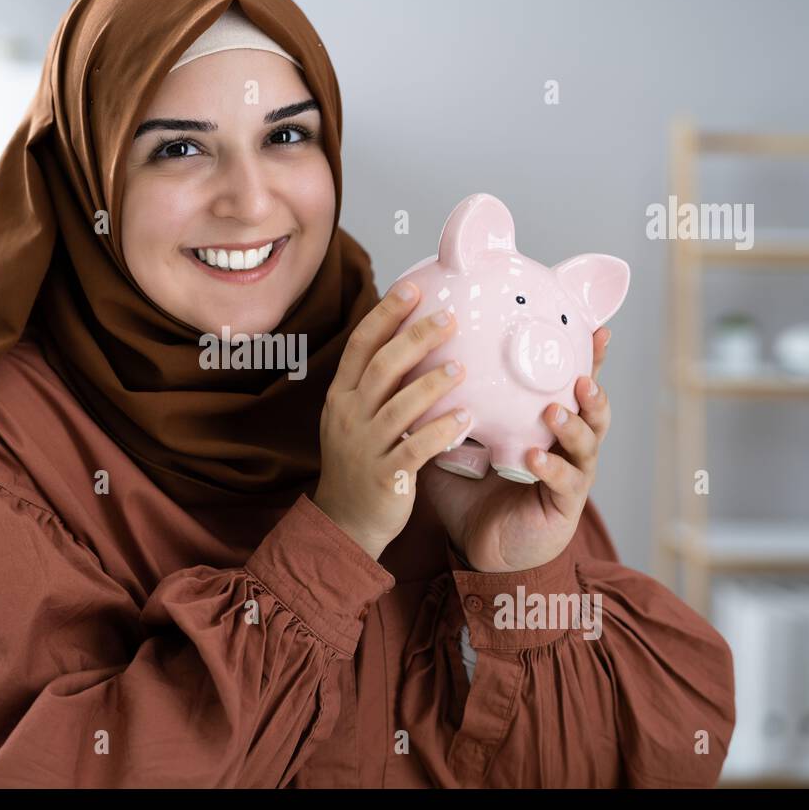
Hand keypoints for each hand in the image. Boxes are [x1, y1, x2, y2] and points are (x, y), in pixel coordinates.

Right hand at [312, 280, 470, 559]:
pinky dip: (441, 431)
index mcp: (341, 396)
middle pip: (382, 367)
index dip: (385, 314)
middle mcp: (349, 415)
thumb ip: (378, 385)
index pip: (360, 345)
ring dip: (433, 383)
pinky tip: (467, 417)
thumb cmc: (360, 463)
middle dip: (416, 338)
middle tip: (450, 318)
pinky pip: (416, 448)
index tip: (412, 287)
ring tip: (462, 367)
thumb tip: (412, 342)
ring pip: (400, 406)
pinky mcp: (384, 476)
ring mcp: (364, 446)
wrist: (345, 522)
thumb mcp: (356, 418)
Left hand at [421, 327, 612, 573]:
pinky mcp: (564, 505)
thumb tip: (414, 368)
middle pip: (594, 409)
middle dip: (593, 387)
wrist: (478, 547)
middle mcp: (566, 444)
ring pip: (587, 443)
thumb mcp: (457, 442)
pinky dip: (550, 468)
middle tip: (580, 374)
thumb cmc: (472, 491)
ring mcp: (571, 474)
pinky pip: (565, 482)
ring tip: (555, 410)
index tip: (594, 328)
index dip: (585, 358)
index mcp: (543, 423)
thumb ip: (447, 410)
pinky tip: (535, 457)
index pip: (567, 383)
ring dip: (574, 424)